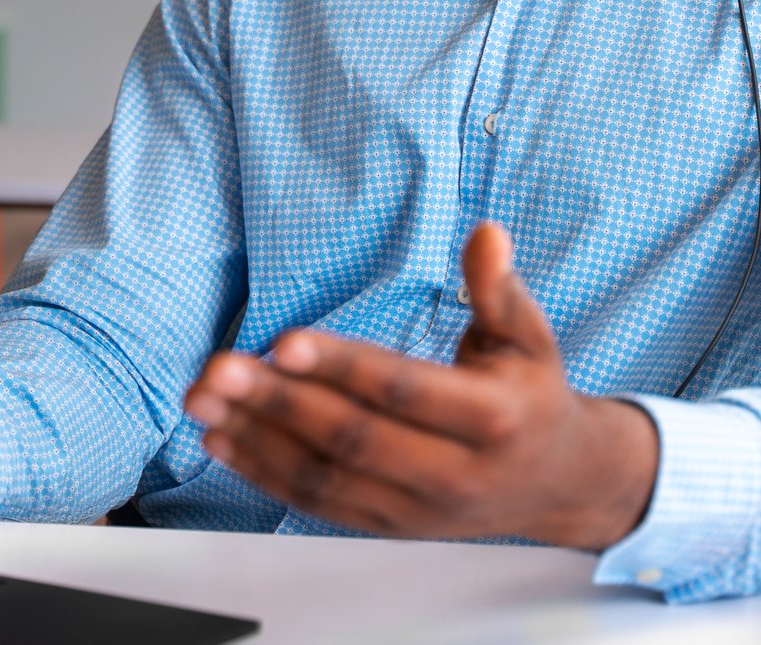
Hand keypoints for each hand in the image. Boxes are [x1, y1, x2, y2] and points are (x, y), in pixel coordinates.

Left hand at [182, 222, 657, 548]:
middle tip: (219, 370)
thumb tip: (486, 234)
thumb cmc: (532, 397)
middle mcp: (454, 473)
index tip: (285, 341)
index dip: (343, 366)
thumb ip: (499, 287)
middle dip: (278, 402)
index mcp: (493, 419)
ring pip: (325, 477)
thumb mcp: (527, 336)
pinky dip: (265, 473)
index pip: (405, 391)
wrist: (556, 483)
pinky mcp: (390, 527)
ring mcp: (418, 509)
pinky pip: (318, 504)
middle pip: (353, 439)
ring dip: (256, 438)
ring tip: (203, 401)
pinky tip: (224, 441)